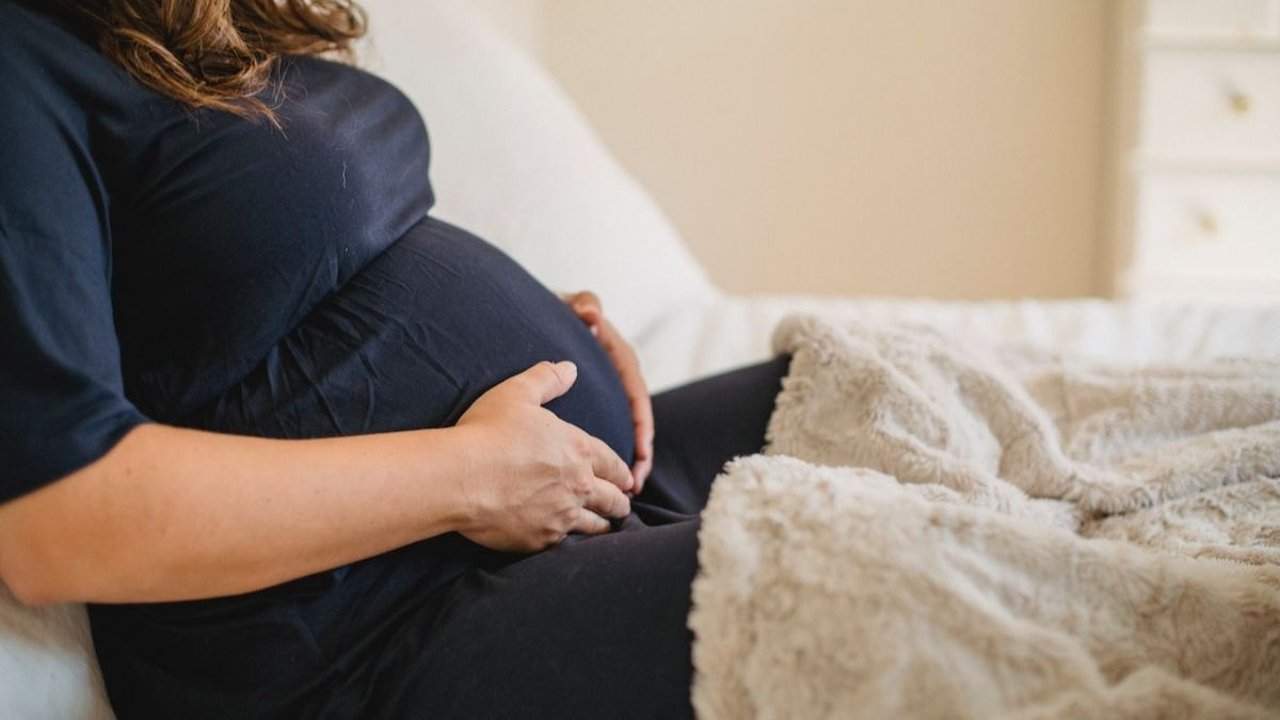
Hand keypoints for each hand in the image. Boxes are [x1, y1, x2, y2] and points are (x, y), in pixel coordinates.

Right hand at [454, 361, 633, 552]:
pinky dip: (570, 543)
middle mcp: (579, 485)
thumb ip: (546, 379)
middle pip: (614, 499)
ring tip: (604, 527)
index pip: (614, 464)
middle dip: (621, 501)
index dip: (623, 472)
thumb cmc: (487, 431)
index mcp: (579, 449)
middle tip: (623, 504)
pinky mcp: (541, 540)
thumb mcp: (517, 392)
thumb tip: (570, 368)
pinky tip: (568, 542)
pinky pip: (565, 545)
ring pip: (597, 527)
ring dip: (603, 525)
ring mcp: (562, 516)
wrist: (460, 477)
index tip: (628, 479)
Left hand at [562, 291, 653, 492]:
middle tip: (634, 486)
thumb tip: (592, 314)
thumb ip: (584, 304)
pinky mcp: (591, 406)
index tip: (641, 451)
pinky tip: (594, 483)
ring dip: (624, 465)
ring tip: (623, 495)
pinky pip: (602, 435)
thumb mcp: (570, 304)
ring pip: (621, 434)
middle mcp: (617, 379)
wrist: (533, 313)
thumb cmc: (555, 309)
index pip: (636, 395)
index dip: (642, 426)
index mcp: (618, 358)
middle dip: (638, 456)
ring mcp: (605, 395)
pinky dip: (602, 460)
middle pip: (635, 423)